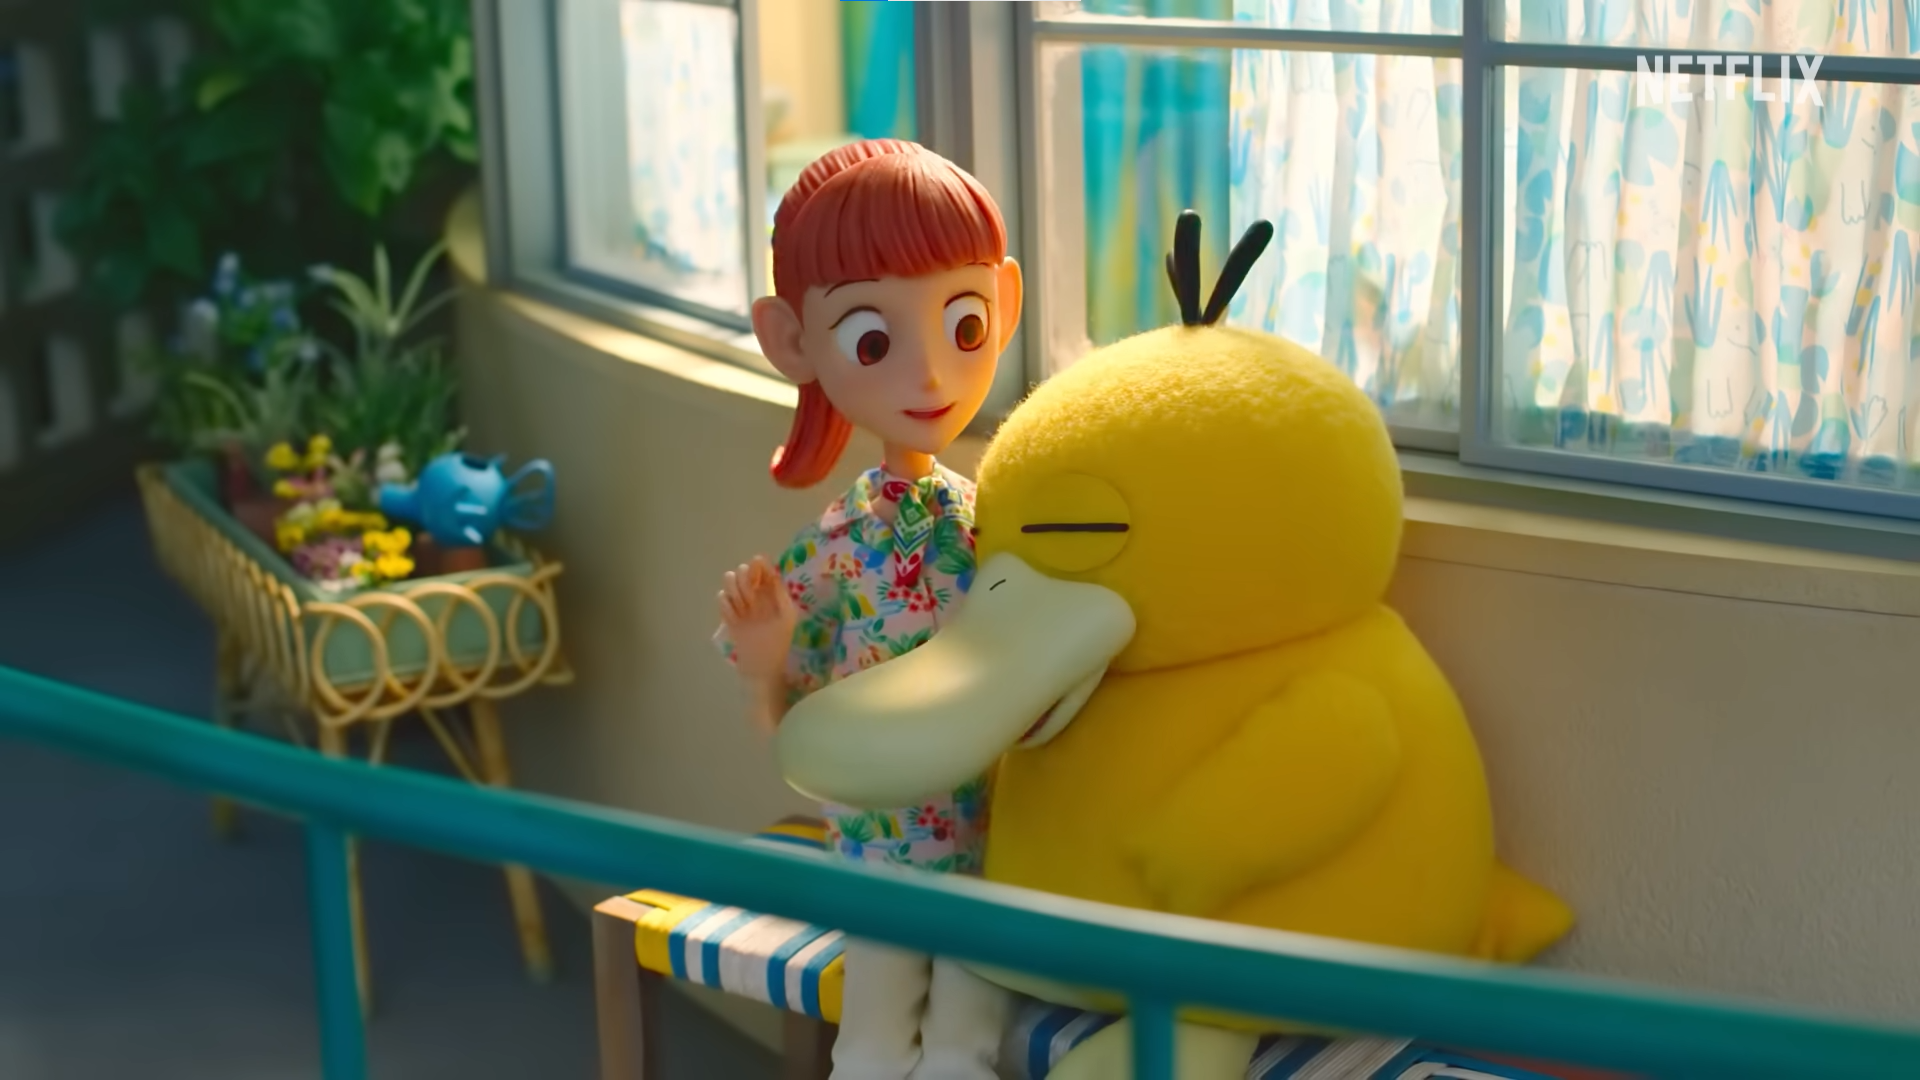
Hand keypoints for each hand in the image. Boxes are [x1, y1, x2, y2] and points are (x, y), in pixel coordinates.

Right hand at [719, 556, 797, 682]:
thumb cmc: (778, 647)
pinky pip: (724, 604)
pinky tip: (729, 607)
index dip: (761, 567)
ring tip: (737, 594)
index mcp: (774, 600)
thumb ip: (780, 597)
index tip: (757, 560)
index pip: (766, 576)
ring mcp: (743, 612)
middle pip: (746, 578)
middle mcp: (758, 602)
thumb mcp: (786, 619)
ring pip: (732, 588)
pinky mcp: (731, 622)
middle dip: (745, 577)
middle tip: (747, 582)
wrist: (762, 671)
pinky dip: (725, 603)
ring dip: (733, 587)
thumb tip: (774, 576)